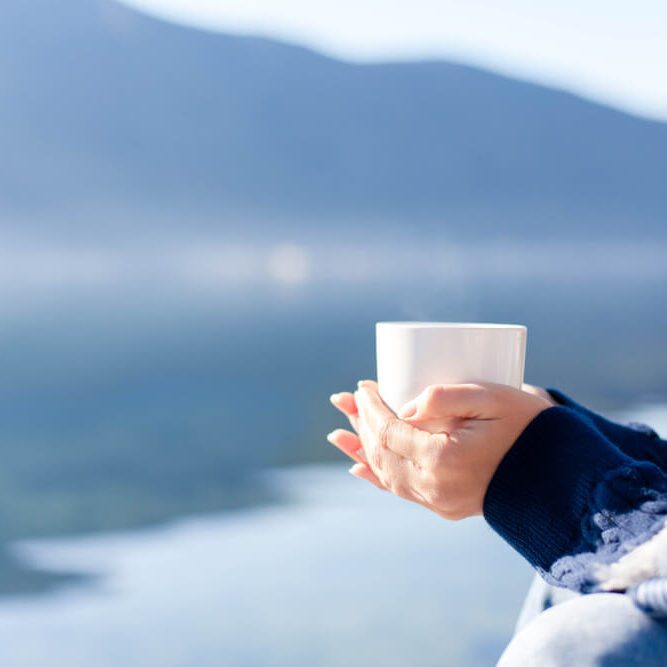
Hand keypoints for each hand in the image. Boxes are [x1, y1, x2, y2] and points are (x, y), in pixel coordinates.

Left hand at [329, 381, 550, 519]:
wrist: (561, 477)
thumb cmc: (530, 428)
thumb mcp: (493, 398)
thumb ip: (445, 396)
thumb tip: (404, 407)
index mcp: (443, 459)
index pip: (389, 431)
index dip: (371, 407)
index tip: (364, 385)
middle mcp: (435, 487)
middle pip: (381, 453)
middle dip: (360, 423)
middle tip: (347, 398)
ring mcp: (439, 502)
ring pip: (385, 474)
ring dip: (362, 449)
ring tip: (340, 430)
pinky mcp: (445, 507)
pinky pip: (400, 491)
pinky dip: (377, 476)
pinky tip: (358, 466)